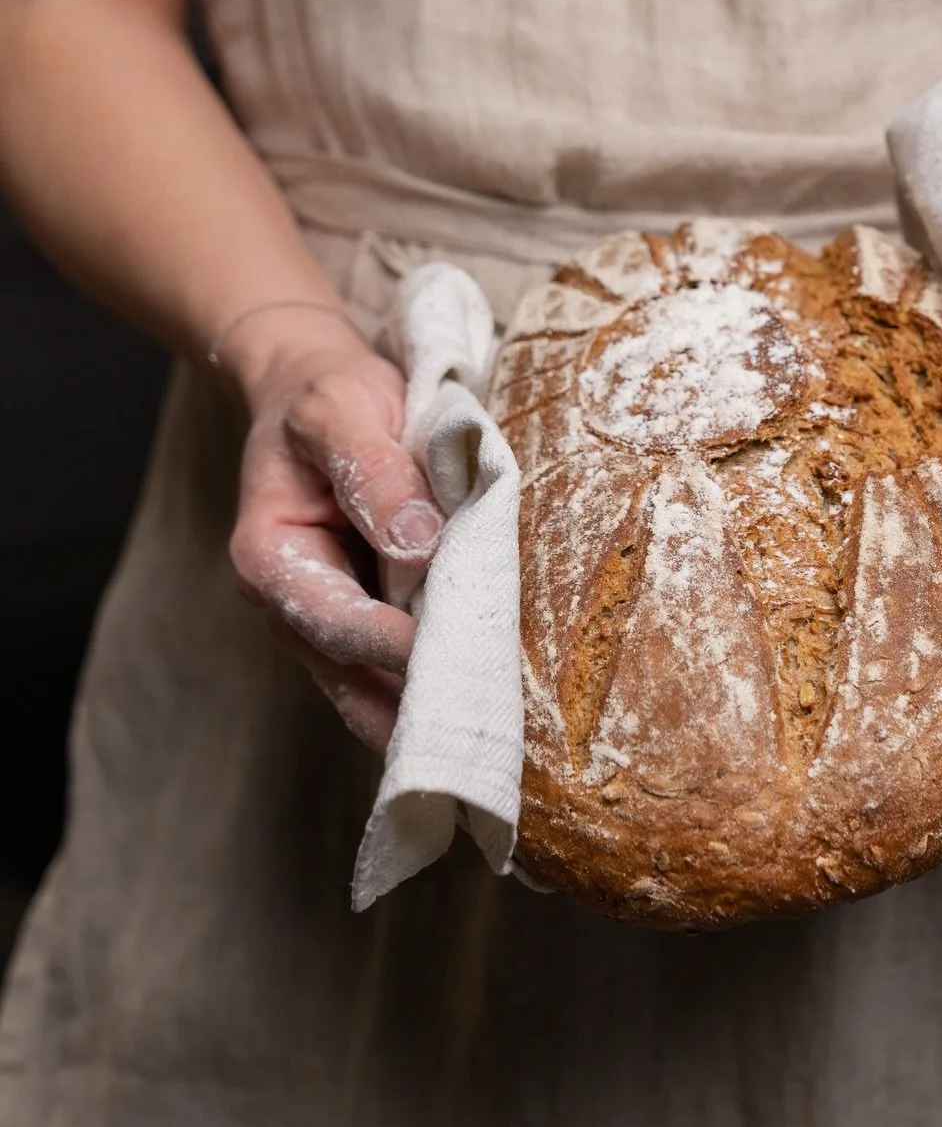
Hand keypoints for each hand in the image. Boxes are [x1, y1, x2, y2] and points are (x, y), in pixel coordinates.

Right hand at [226, 315, 442, 751]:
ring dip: (425, 708)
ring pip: (374, 684)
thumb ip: (375, 471)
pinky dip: (432, 686)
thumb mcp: (343, 409)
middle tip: (480, 726)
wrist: (318, 389)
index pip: (333, 617)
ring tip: (488, 738)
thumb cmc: (328, 395)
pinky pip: (395, 668)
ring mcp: (326, 619)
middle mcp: (290, 602)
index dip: (389, 644)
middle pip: (352, 669)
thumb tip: (419, 541)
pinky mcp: (367, 618)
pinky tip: (482, 709)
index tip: (447, 658)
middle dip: (413, 699)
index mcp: (269, 554)